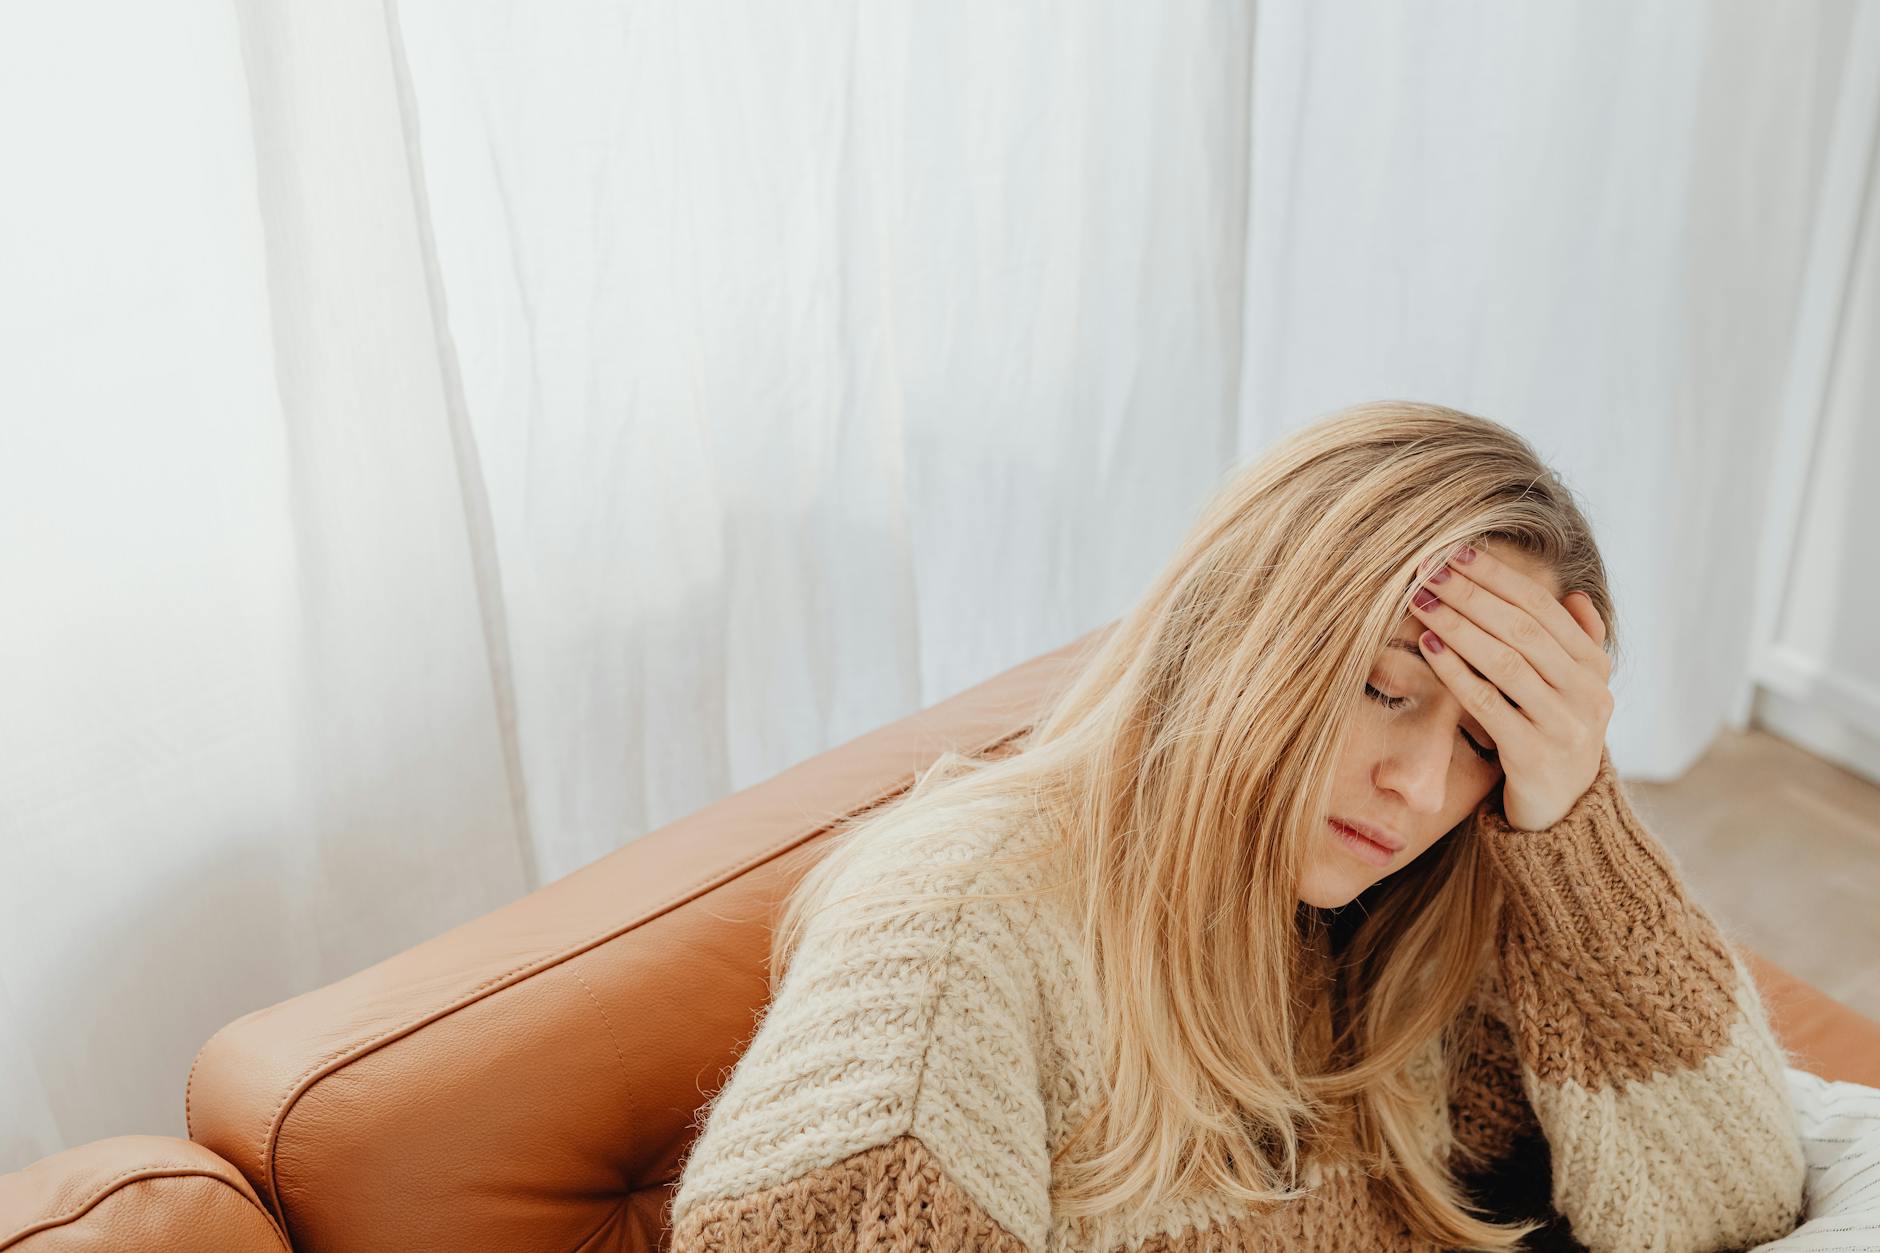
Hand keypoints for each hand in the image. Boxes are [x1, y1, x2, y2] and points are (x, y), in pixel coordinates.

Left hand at [1407, 545, 1612, 830]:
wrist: (1564, 814)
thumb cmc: (1555, 737)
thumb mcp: (1575, 691)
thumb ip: (1579, 643)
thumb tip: (1575, 594)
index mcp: (1594, 667)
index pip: (1542, 608)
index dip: (1499, 577)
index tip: (1456, 551)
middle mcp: (1587, 692)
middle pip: (1522, 628)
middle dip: (1471, 594)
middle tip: (1427, 569)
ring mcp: (1564, 725)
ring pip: (1506, 661)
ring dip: (1458, 626)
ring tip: (1421, 601)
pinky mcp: (1534, 756)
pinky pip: (1489, 704)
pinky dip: (1456, 671)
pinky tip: (1428, 646)